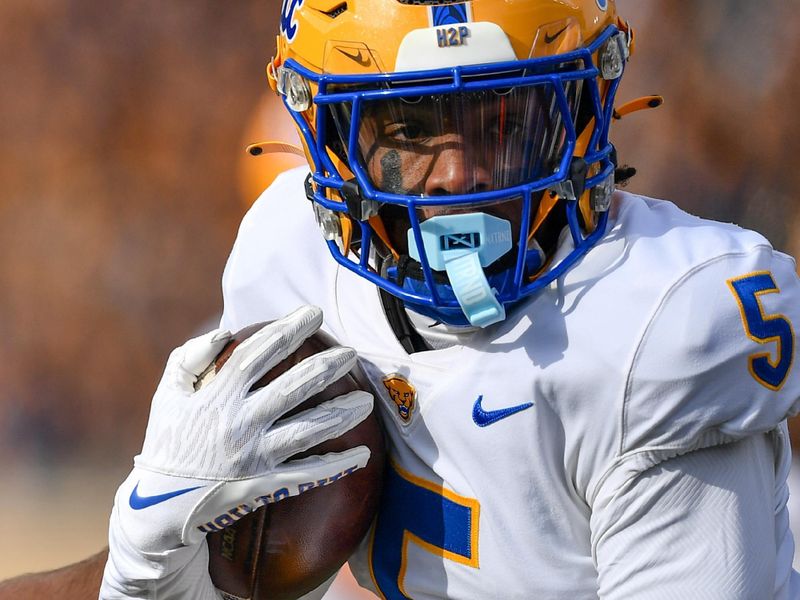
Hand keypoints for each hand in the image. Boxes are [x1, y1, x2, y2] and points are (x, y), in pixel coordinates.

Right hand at [100, 306, 373, 598]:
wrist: (159, 506)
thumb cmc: (167, 442)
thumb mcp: (168, 394)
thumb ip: (190, 357)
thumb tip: (224, 331)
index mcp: (217, 396)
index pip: (258, 353)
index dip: (288, 330)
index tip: (313, 313)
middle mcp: (239, 423)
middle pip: (293, 388)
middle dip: (326, 367)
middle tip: (351, 353)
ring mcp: (254, 456)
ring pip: (307, 430)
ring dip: (341, 414)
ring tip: (367, 400)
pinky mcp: (264, 484)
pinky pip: (306, 474)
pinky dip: (335, 465)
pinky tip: (363, 454)